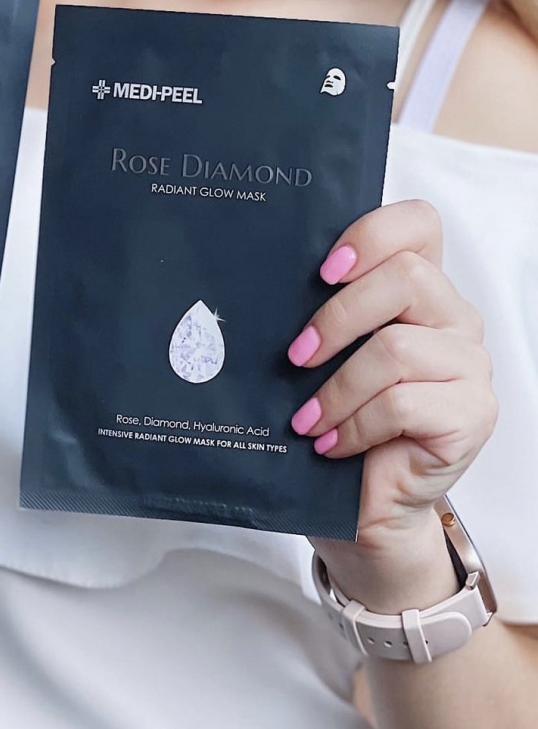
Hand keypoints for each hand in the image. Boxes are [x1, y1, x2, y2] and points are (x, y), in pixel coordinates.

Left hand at [286, 200, 497, 558]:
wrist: (366, 504)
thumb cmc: (341, 423)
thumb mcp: (326, 357)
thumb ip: (318, 312)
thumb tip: (256, 286)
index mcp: (421, 290)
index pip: (419, 223)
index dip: (373, 232)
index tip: (323, 270)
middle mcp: (455, 319)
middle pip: (407, 278)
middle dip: (337, 317)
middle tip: (296, 356)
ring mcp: (470, 367)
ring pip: (396, 348)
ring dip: (337, 387)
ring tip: (306, 418)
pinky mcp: (472, 415)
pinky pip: (402, 403)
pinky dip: (354, 424)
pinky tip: (330, 442)